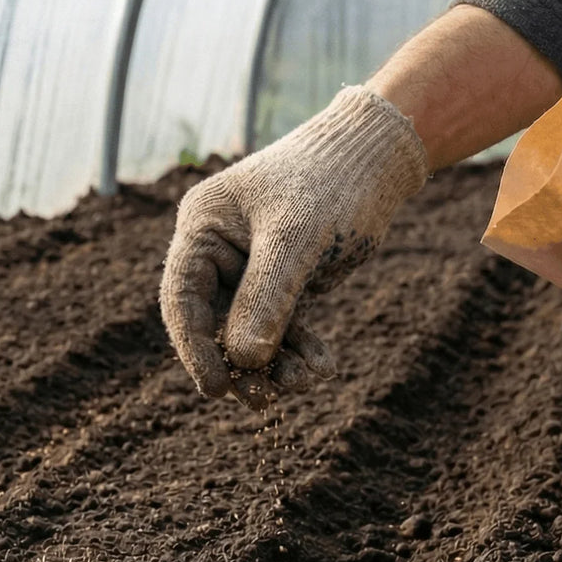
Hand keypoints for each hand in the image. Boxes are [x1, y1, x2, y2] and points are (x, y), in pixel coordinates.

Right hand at [159, 87, 428, 408]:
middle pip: (213, 322)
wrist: (379, 159)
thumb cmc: (331, 184)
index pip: (182, 298)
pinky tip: (322, 366)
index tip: (215, 388)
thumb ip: (266, 298)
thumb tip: (243, 360)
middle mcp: (219, 250)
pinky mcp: (285, 280)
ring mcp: (251, 267)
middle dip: (239, 363)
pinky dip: (299, 349)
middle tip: (262, 401)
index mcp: (203, 228)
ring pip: (250, 331)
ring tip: (303, 384)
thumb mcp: (297, 239)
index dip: (194, 347)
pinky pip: (282, 326)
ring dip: (274, 363)